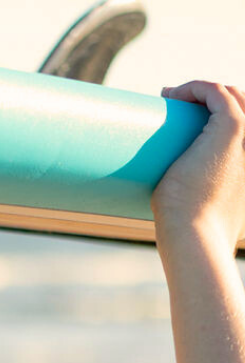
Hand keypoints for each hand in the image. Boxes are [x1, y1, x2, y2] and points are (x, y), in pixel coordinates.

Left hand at [152, 81, 244, 254]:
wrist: (196, 236)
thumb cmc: (188, 232)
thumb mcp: (190, 212)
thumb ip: (186, 207)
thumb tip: (165, 213)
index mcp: (243, 165)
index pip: (235, 129)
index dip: (208, 115)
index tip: (174, 117)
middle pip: (238, 106)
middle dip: (207, 99)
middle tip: (170, 104)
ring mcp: (243, 136)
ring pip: (230, 96)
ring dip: (200, 90)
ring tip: (170, 98)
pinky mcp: (230, 129)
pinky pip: (216, 92)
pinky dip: (197, 86)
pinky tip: (174, 93)